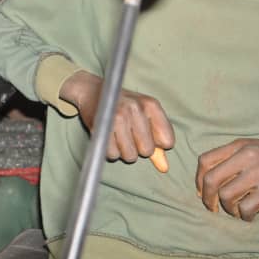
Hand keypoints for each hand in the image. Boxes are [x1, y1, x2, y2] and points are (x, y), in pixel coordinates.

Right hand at [60, 70, 174, 166]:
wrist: (91, 90)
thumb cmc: (123, 106)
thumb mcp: (144, 117)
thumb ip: (156, 141)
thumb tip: (164, 168)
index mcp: (151, 104)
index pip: (167, 141)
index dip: (156, 143)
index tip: (146, 135)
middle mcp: (135, 108)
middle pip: (147, 151)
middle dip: (138, 148)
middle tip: (129, 135)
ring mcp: (117, 117)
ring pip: (130, 156)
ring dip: (123, 151)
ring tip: (117, 136)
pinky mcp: (101, 126)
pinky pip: (112, 155)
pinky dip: (110, 151)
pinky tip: (108, 138)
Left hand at [195, 135, 258, 220]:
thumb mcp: (256, 147)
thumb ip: (236, 158)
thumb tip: (214, 180)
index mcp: (239, 146)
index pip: (204, 161)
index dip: (198, 179)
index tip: (202, 191)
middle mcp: (245, 156)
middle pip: (210, 180)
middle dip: (207, 199)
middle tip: (213, 208)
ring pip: (226, 196)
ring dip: (228, 209)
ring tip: (237, 212)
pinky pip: (247, 207)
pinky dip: (245, 216)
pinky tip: (250, 216)